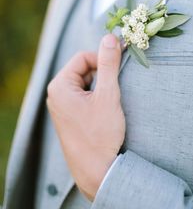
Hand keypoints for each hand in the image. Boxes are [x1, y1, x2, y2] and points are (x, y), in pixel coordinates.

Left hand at [47, 34, 125, 200]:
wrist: (96, 171)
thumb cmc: (100, 133)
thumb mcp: (108, 95)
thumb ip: (108, 64)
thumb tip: (110, 38)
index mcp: (60, 85)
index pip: (83, 58)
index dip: (102, 58)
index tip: (120, 64)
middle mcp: (56, 94)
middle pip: (83, 69)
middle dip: (102, 74)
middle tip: (116, 87)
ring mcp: (62, 106)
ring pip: (85, 82)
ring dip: (100, 86)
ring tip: (110, 102)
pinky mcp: (69, 115)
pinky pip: (83, 96)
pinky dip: (96, 96)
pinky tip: (105, 110)